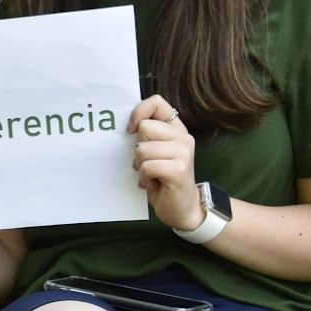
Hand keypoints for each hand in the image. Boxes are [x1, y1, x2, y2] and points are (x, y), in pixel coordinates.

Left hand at [128, 95, 202, 231]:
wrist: (182, 208)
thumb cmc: (163, 179)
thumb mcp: (154, 152)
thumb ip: (146, 135)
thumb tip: (127, 124)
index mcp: (177, 129)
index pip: (157, 102)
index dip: (139, 112)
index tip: (130, 130)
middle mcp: (183, 138)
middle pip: (144, 127)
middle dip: (138, 148)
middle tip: (148, 163)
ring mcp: (183, 153)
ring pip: (142, 149)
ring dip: (140, 165)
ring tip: (152, 174)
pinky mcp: (178, 170)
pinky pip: (146, 166)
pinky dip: (144, 177)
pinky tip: (153, 183)